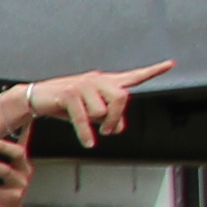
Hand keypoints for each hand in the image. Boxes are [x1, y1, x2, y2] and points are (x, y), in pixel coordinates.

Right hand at [18, 60, 176, 146]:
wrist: (36, 97)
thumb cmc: (65, 104)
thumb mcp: (90, 111)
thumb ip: (109, 117)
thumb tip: (119, 127)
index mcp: (105, 82)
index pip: (133, 76)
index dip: (153, 71)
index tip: (170, 64)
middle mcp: (97, 80)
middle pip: (122, 98)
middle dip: (116, 118)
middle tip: (109, 130)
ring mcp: (83, 85)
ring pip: (103, 111)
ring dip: (97, 125)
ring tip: (89, 129)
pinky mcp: (69, 94)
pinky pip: (84, 119)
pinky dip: (86, 133)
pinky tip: (88, 142)